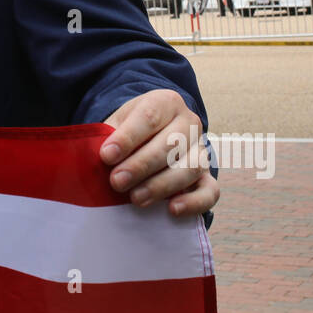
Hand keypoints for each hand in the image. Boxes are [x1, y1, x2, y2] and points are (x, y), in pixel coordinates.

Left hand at [99, 90, 218, 217]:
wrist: (152, 137)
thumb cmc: (131, 132)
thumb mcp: (118, 123)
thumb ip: (109, 137)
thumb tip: (102, 159)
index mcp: (166, 102)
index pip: (149, 117)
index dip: (128, 138)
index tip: (106, 156)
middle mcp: (189, 123)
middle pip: (171, 144)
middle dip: (141, 165)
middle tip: (117, 182)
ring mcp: (202, 150)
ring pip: (191, 167)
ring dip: (162, 185)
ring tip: (136, 198)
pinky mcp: (207, 177)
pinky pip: (210, 191)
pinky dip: (193, 202)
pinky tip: (172, 209)